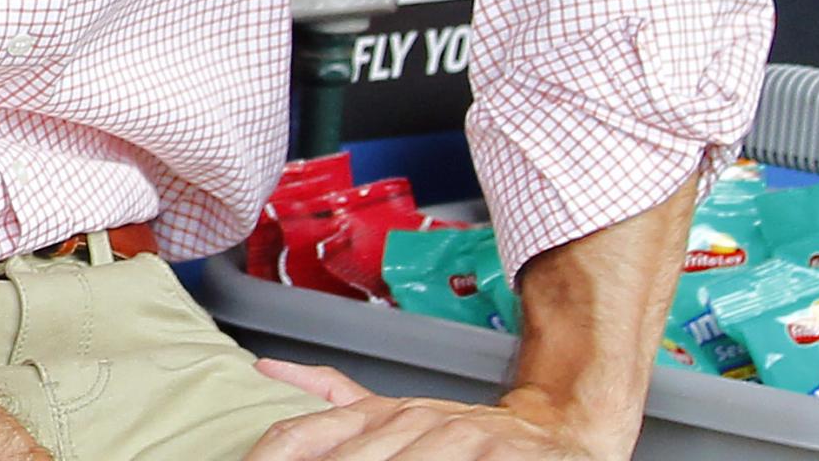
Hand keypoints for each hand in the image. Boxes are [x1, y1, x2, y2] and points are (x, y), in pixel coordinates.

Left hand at [247, 360, 616, 460]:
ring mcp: (456, 436)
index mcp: (377, 412)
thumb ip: (332, 394)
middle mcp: (410, 420)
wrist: (552, 435)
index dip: (270, 456)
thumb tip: (266, 367)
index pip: (303, 435)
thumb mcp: (391, 412)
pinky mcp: (499, 454)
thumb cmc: (461, 433)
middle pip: (349, 458)